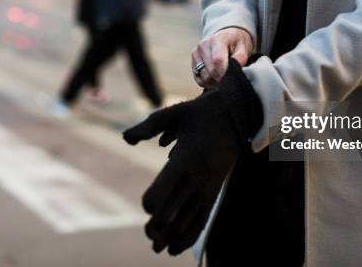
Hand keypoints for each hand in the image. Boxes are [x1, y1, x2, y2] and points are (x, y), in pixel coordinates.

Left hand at [123, 59, 262, 255]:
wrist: (236, 117)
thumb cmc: (199, 114)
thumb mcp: (174, 113)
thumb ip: (148, 127)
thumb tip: (126, 139)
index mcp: (187, 157)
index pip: (167, 186)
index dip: (154, 200)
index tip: (145, 206)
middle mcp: (198, 176)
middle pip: (176, 210)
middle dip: (159, 226)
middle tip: (147, 233)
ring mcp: (208, 186)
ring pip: (188, 220)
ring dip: (171, 236)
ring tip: (156, 246)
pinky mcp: (214, 191)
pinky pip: (201, 220)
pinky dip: (188, 236)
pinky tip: (174, 249)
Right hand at [191, 27, 252, 87]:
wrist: (226, 36)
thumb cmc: (235, 43)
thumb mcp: (243, 47)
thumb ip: (240, 58)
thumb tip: (232, 70)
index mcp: (217, 39)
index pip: (217, 60)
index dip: (224, 73)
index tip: (230, 78)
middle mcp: (203, 45)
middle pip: (210, 71)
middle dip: (220, 78)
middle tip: (228, 78)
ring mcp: (196, 53)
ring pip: (203, 76)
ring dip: (213, 81)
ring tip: (222, 77)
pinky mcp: (193, 61)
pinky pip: (198, 79)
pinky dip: (206, 82)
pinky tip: (214, 79)